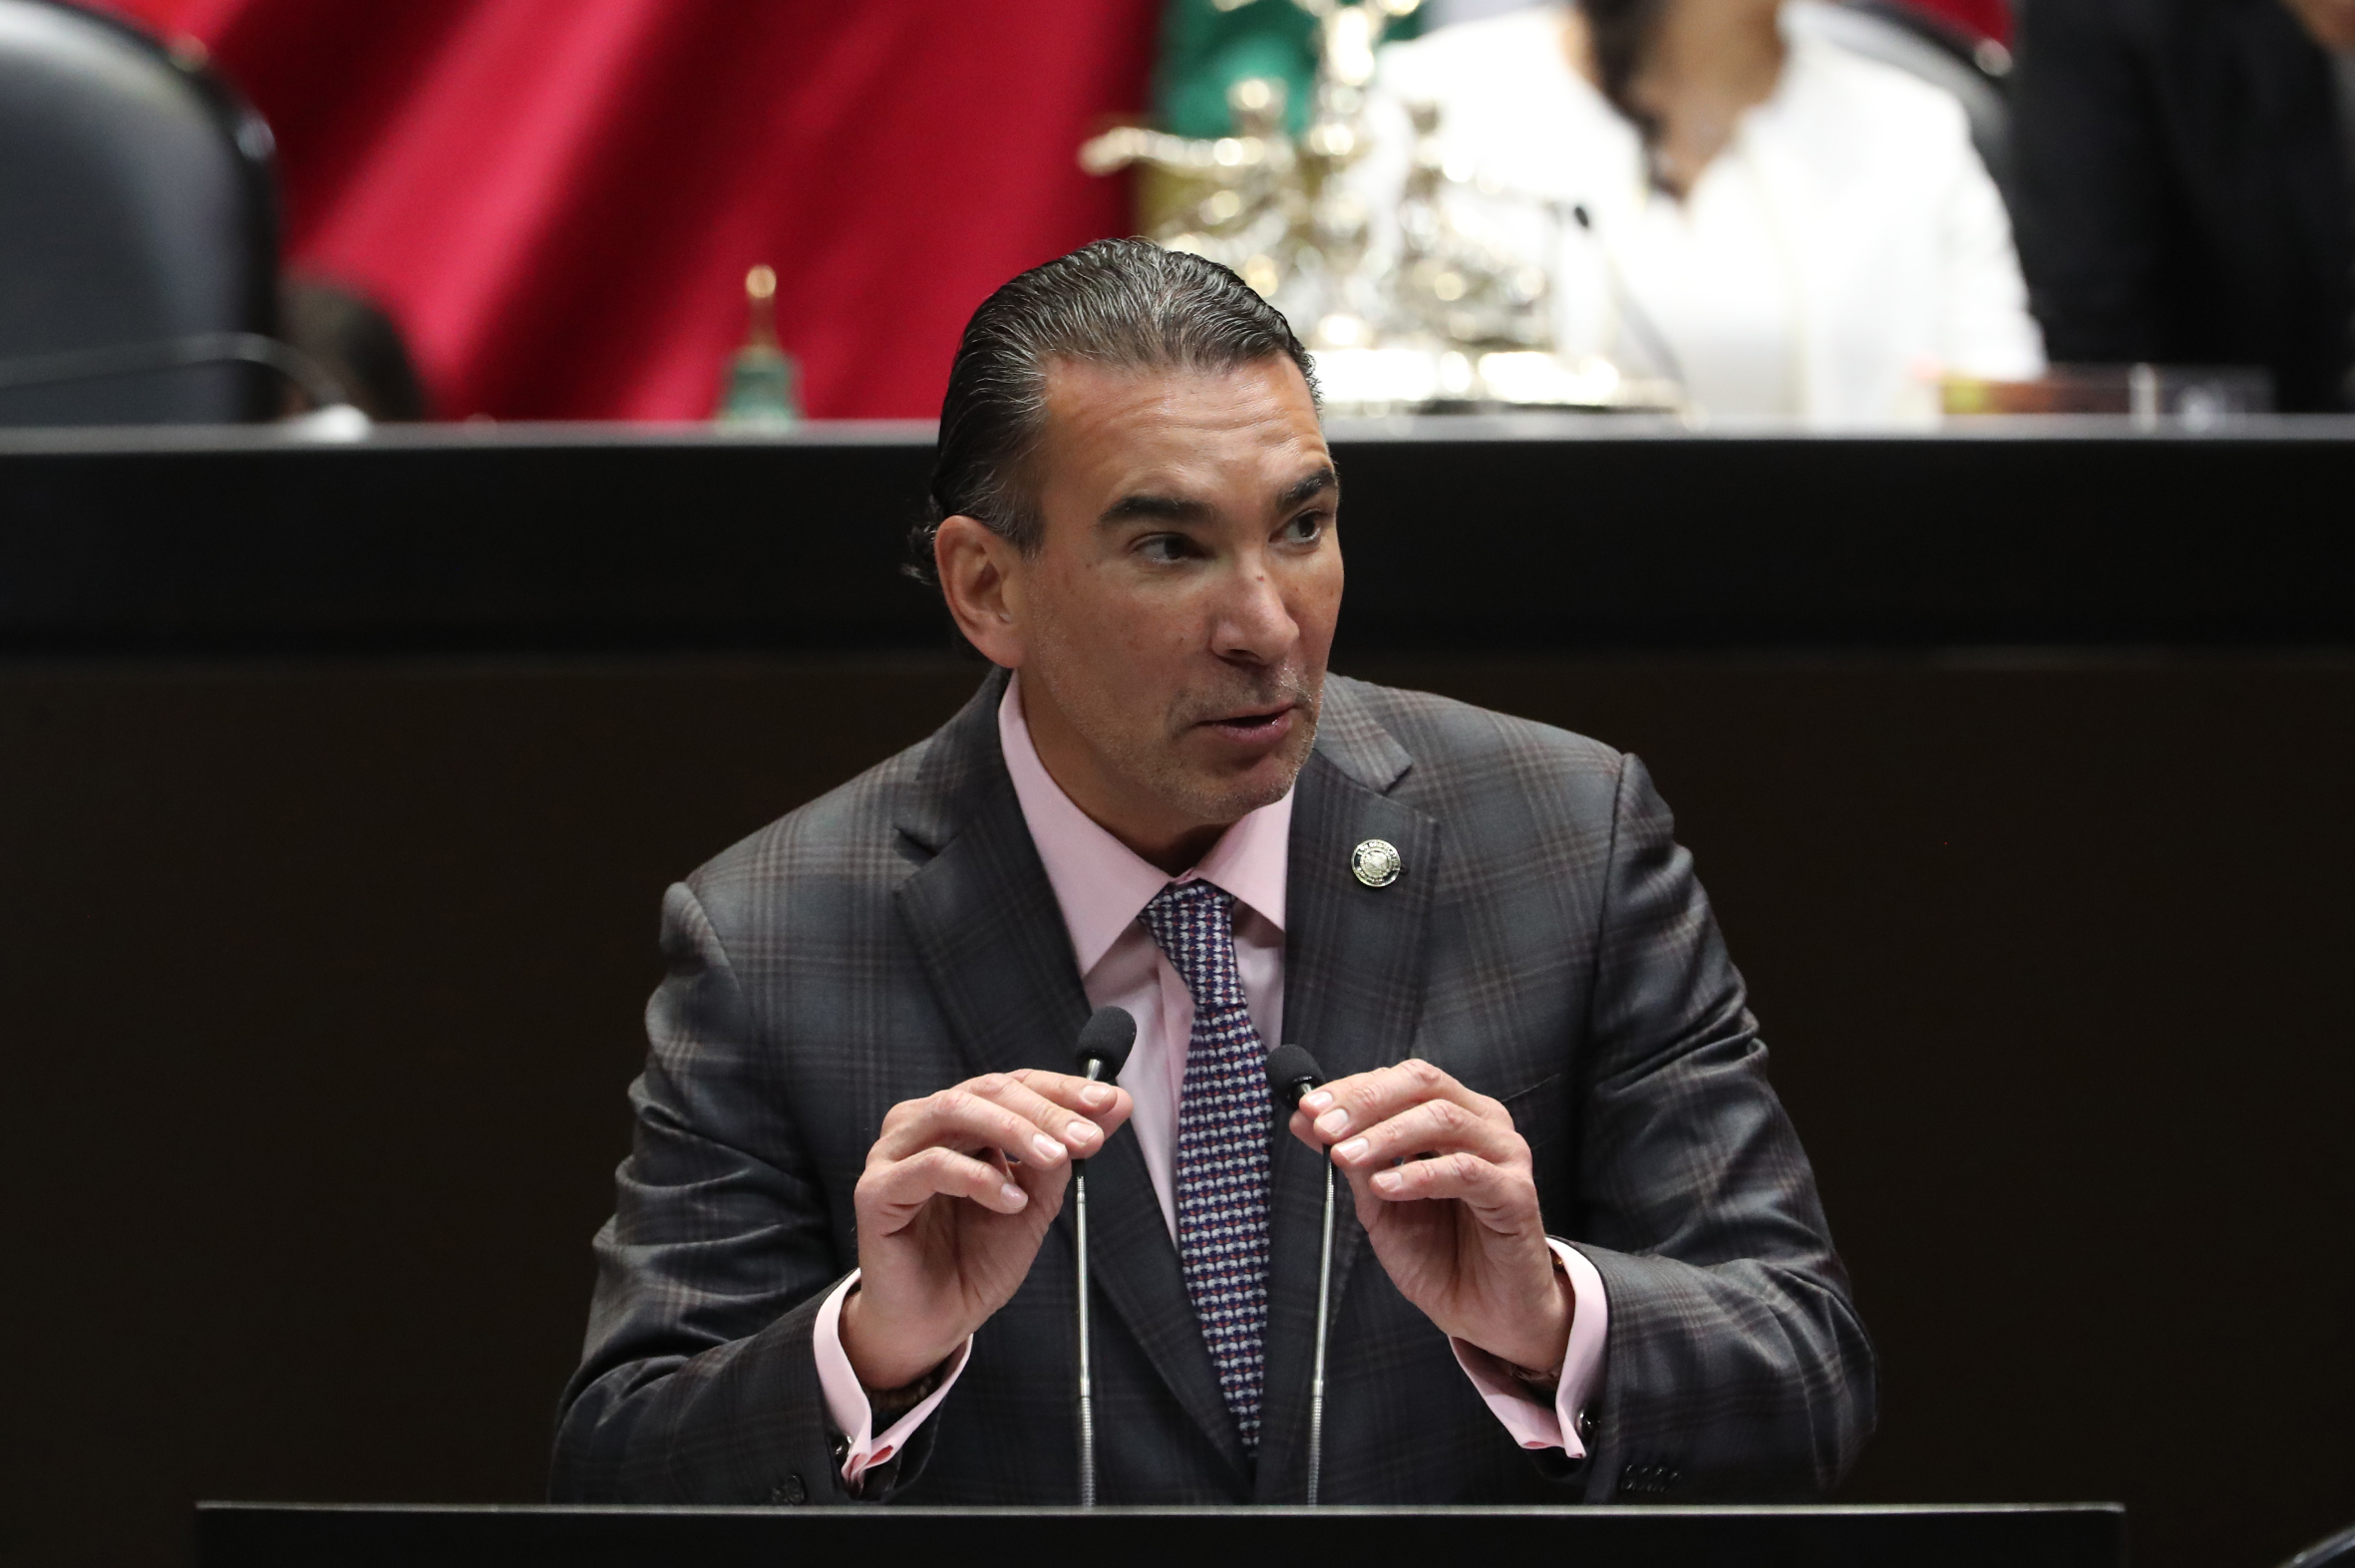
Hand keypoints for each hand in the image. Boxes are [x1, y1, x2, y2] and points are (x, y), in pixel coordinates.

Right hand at [840, 1069, 1134, 1389]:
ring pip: (954, 1111)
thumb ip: (1065, 1153)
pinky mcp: (876, 1191)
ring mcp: (893, 1154)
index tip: (1109, 1102)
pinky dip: (978, 1177)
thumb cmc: (977, 1258)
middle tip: (1088, 1139)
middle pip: (986, 1090)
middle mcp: (921, 1125)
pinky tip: (1012, 1201)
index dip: (1062, 1089)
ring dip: (1013, 1129)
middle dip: (1045, 1110)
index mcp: (958, 1120)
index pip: (1013, 1084)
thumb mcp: (1037, 1201)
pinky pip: (929, 1166)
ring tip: (1055, 1158)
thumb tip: (1115, 1105)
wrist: (936, 1322)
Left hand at [1289, 1058, 1569, 1374]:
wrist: (1484, 1314)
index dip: (1351, 1088)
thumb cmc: (1441, 1255)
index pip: (1400, 1080)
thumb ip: (1352, 1159)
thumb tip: (1306, 1120)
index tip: (1308, 1107)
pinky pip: (1465, 1170)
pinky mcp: (1517, 1194)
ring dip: (1385, 1135)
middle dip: (1365, 1101)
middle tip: (1326, 1127)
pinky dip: (1418, 1174)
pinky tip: (1385, 1185)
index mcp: (1453, 1116)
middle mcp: (1483, 1125)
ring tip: (1346, 1156)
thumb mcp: (1380, 1204)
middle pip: (1423, 1084)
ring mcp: (1504, 1156)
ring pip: (1442, 1119)